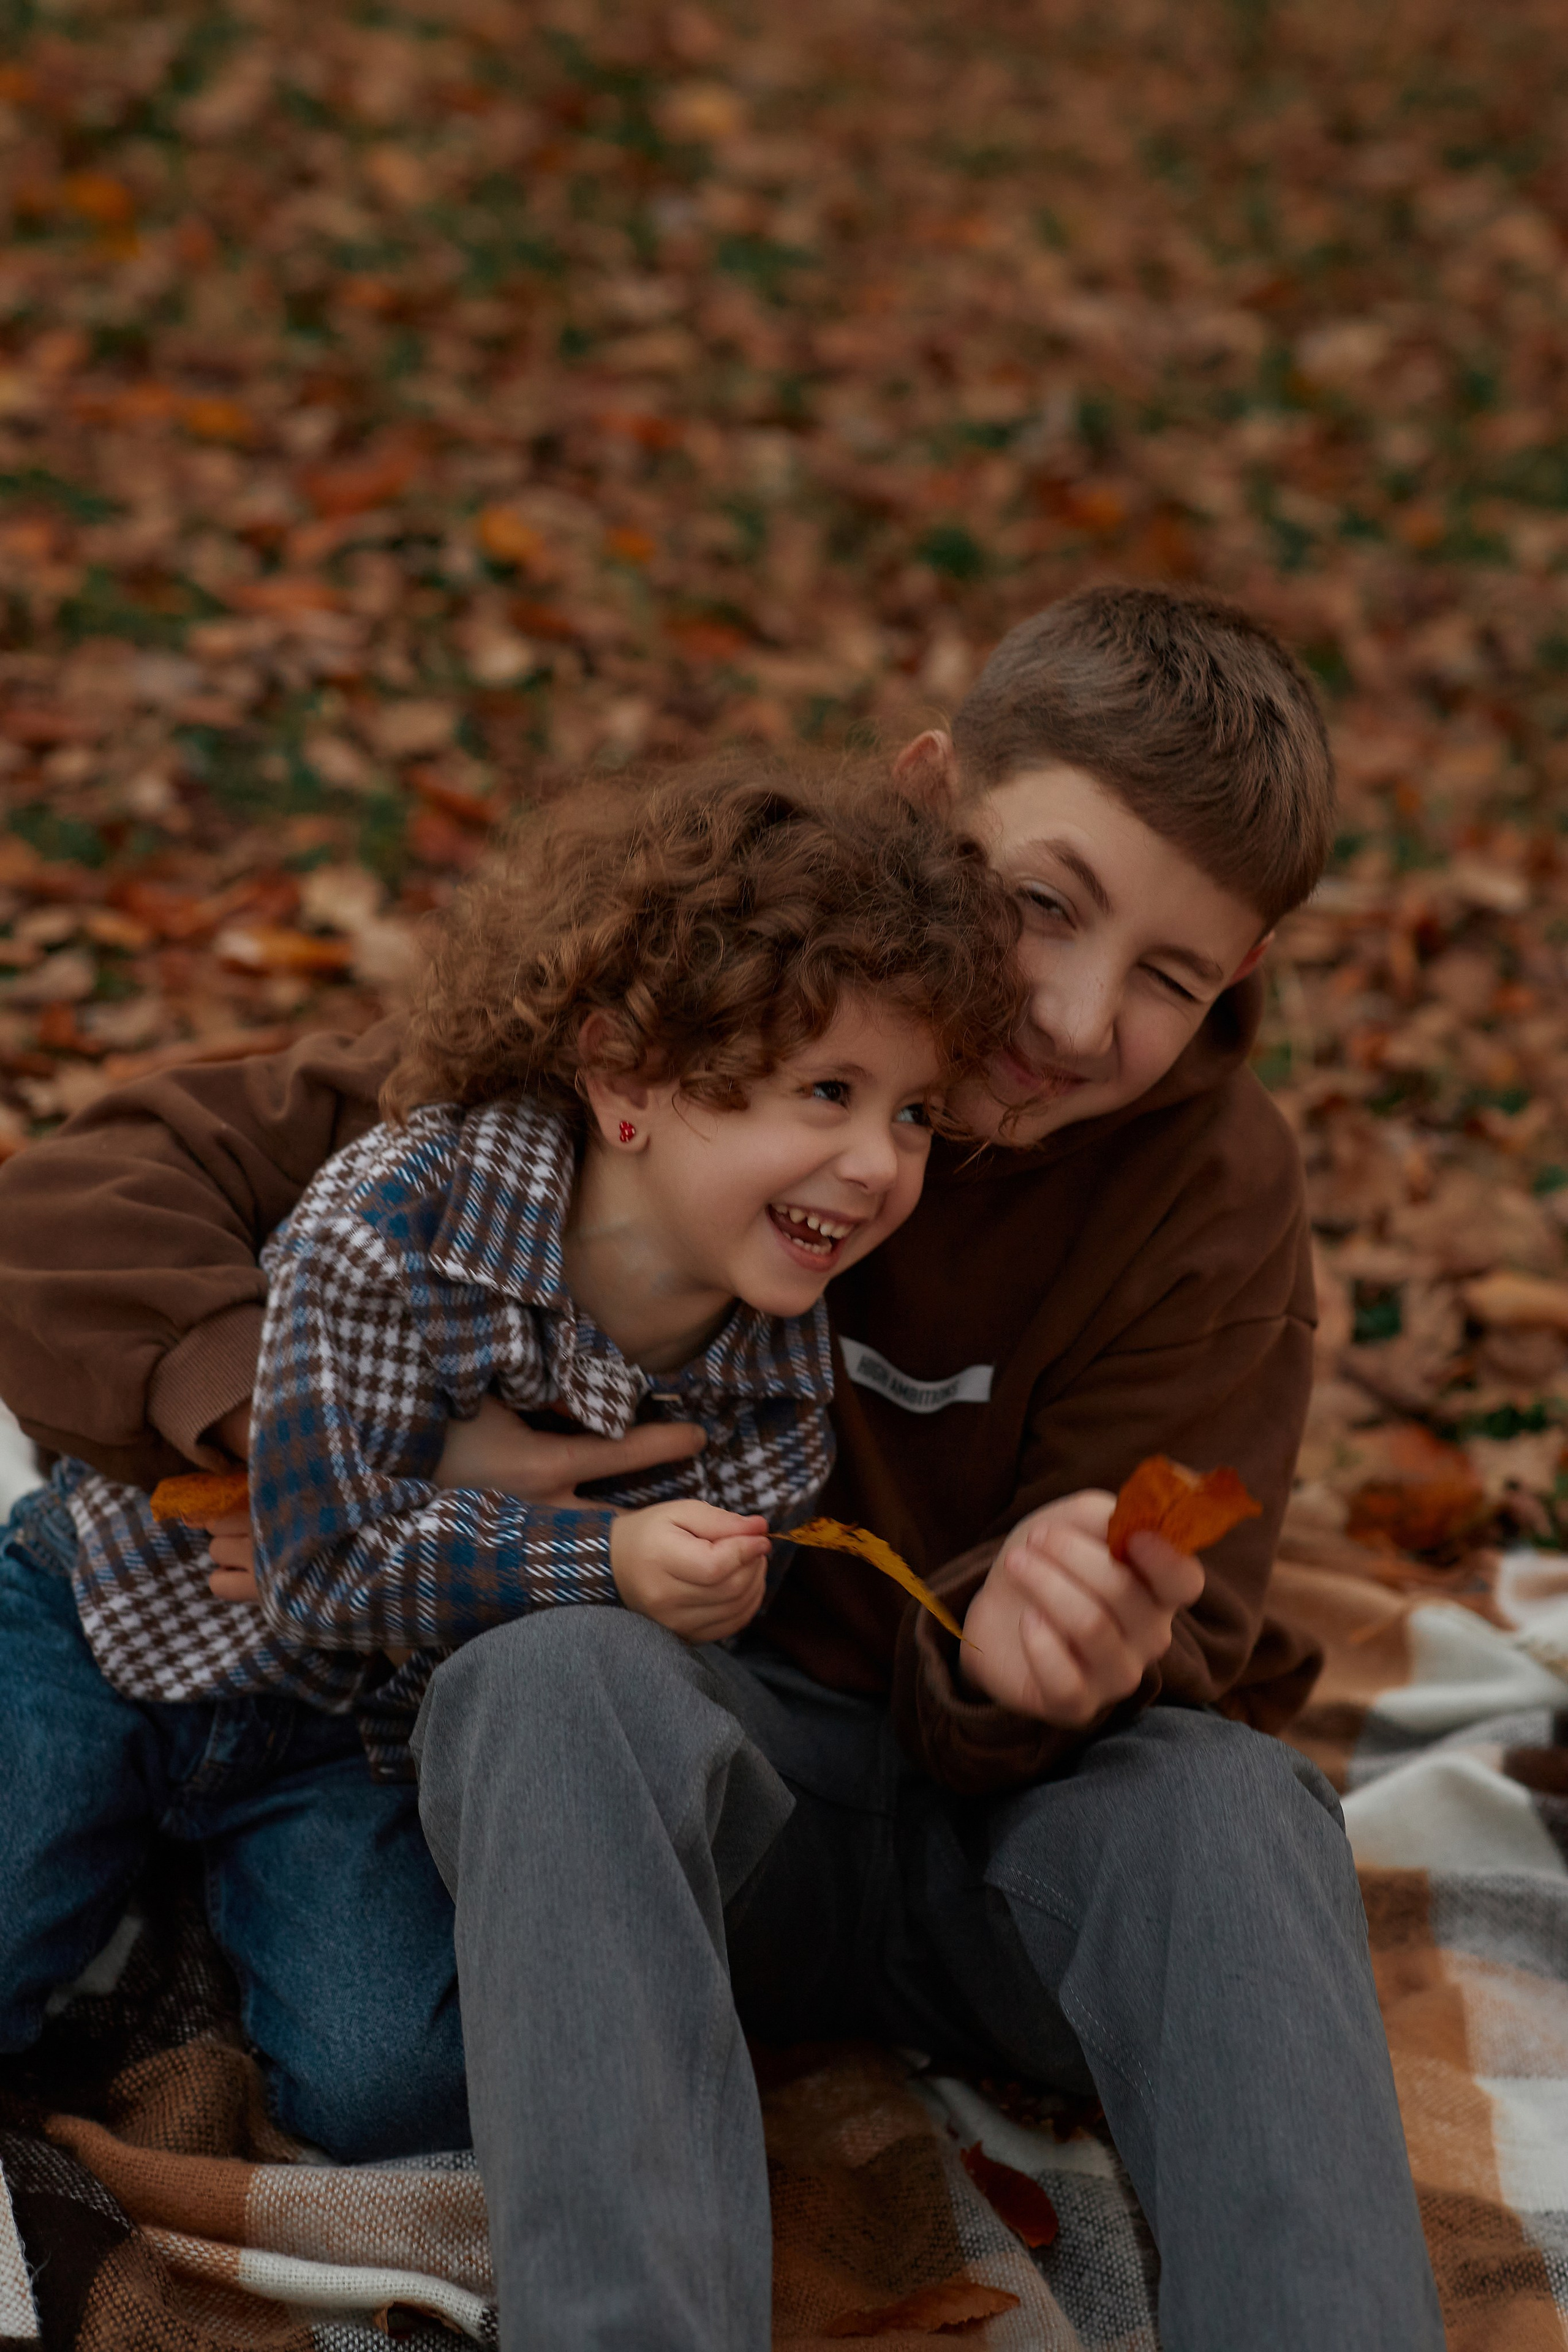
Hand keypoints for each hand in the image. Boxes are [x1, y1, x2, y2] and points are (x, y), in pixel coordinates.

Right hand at [203, 1392, 710, 1604]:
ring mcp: (525, 1544)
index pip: (618, 1455)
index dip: (663, 1445)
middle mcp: (540, 1513)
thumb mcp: (476, 1391)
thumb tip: (563, 1338)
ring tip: (686, 1534)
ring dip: (637, 1538)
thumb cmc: (420, 1428)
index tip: (702, 1436)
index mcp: (537, 1468)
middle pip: (624, 1518)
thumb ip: (525, 1368)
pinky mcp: (508, 1561)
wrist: (360, 1497)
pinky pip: (565, 1562)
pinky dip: (598, 1558)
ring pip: (597, 1545)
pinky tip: (625, 1561)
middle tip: (720, 1510)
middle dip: (670, 1514)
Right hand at [610, 1499, 771, 1642]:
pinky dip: (747, 1605)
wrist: (616, 1565)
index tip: (760, 1537)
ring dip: (755, 1584)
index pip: (716, 1566)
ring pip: (735, 1609)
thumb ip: (720, 1520)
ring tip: (750, 1563)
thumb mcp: (681, 1512)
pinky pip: (730, 1626)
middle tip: (755, 1547)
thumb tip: (759, 1529)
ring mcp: (673, 1623)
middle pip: (730, 1589)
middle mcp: (664, 1598)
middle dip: (754, 1565)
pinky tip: (745, 1586)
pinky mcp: (684, 1636)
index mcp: (659, 1560)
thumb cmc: (651, 1533)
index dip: (746, 1551)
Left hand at [959, 1491, 1205, 1726]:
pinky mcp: (1076, 1706)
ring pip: (1091, 1625)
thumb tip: (1128, 1522)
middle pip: (1123, 1592)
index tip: (1129, 1535)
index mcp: (1158, 1591)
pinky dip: (1038, 1641)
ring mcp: (1116, 1675)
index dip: (1164, 1558)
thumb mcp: (1072, 1521)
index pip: (1185, 1581)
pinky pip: (1065, 1678)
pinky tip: (1026, 1622)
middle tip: (1035, 1538)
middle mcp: (1149, 1637)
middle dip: (1069, 1553)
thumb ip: (1105, 1515)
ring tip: (1017, 1565)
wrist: (995, 1609)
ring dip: (1044, 1584)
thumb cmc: (1048, 1562)